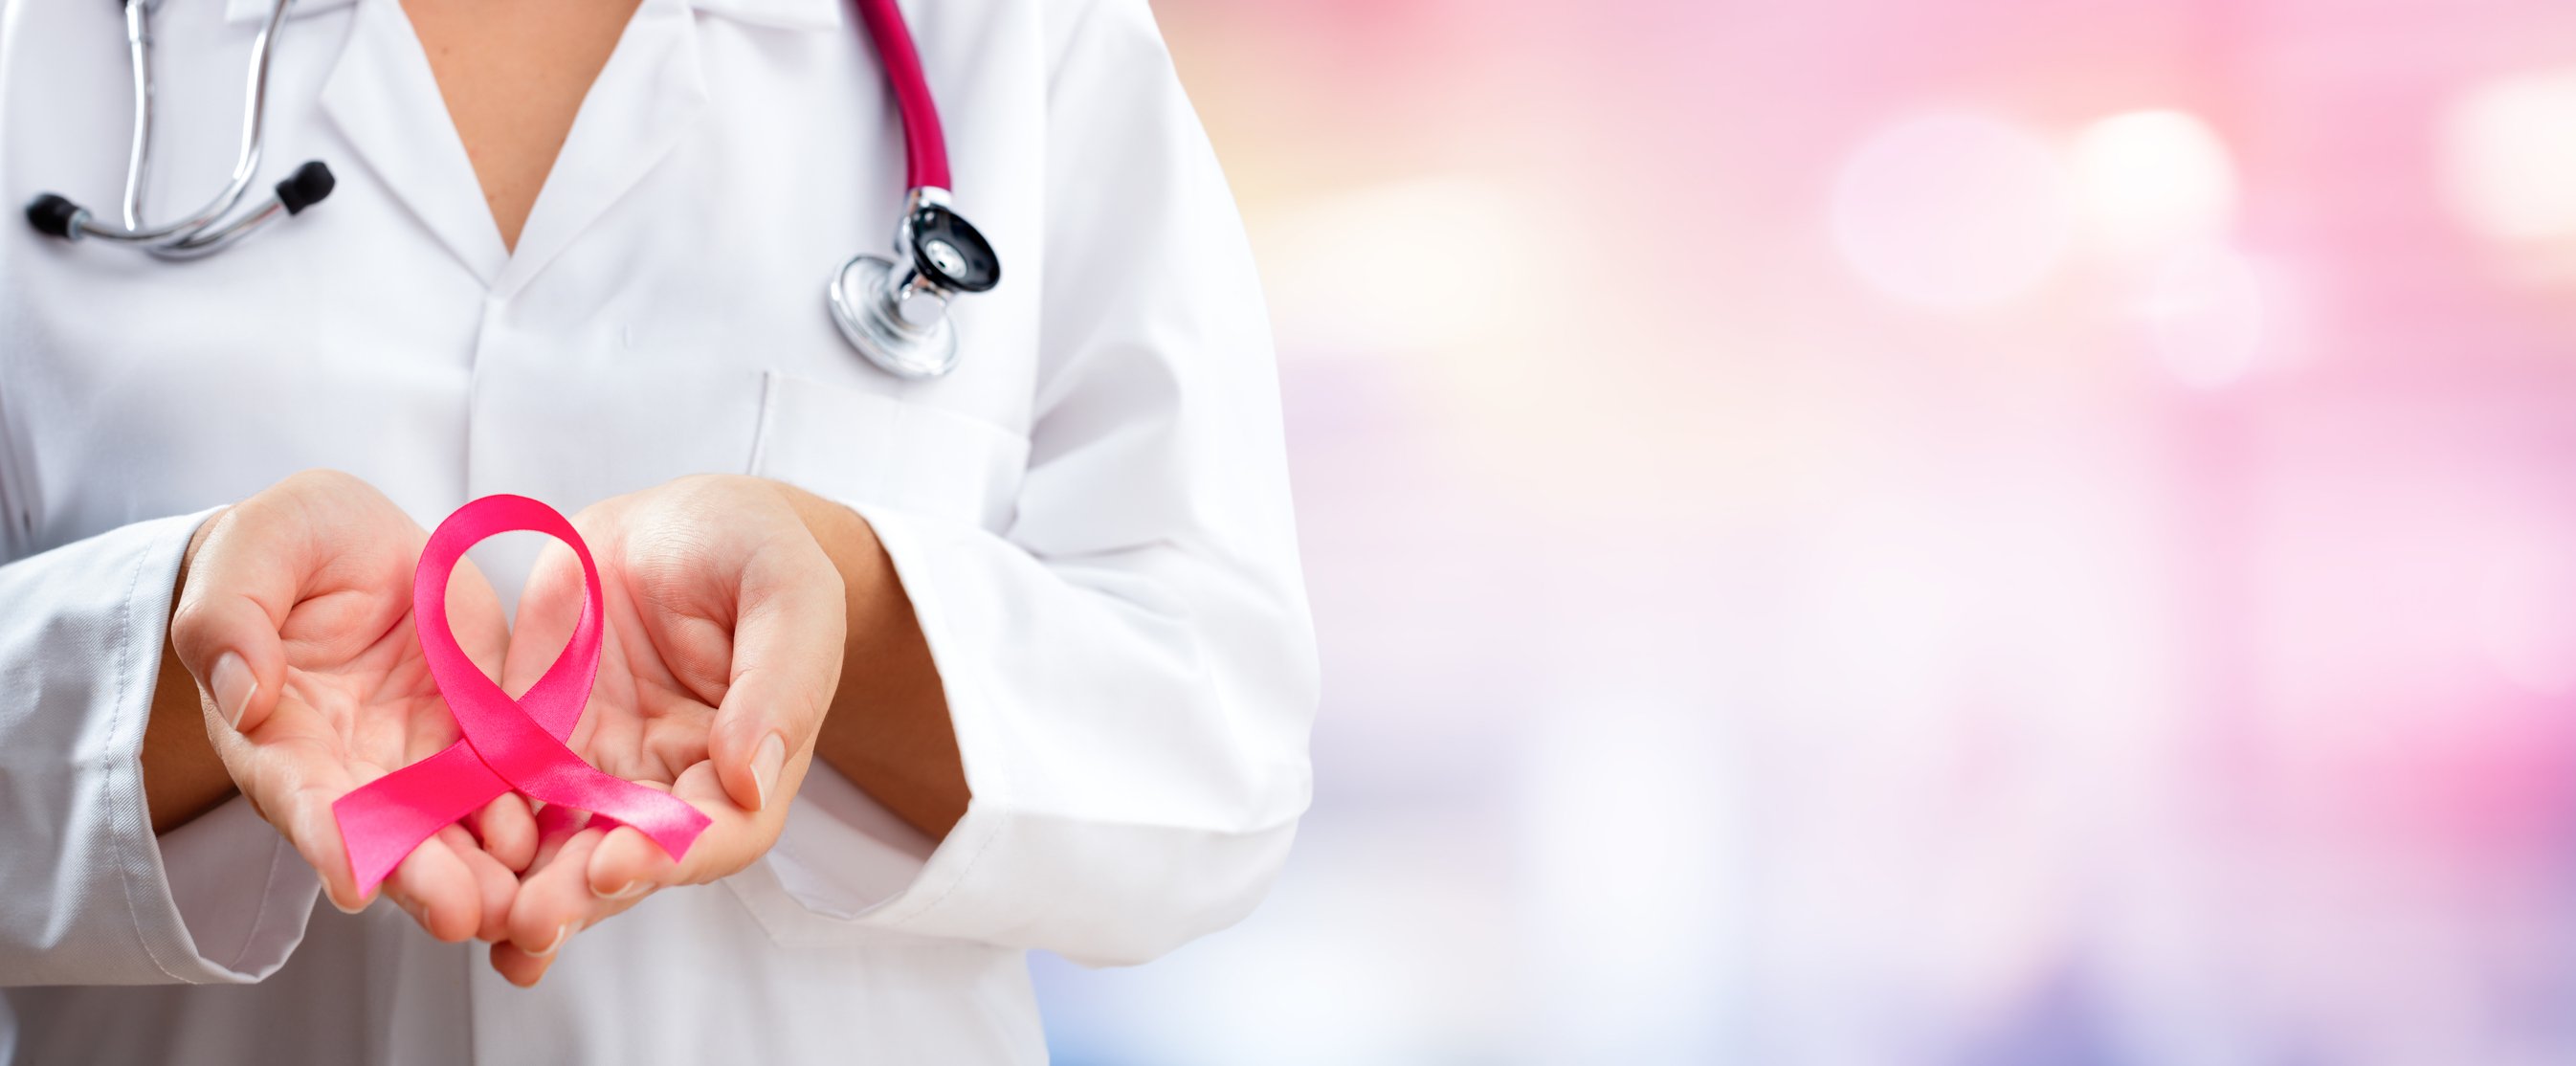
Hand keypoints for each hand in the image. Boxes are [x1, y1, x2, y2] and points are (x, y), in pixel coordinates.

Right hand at [168, 470, 535, 941]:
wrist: (349, 543)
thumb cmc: (281, 549)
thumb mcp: (249, 554)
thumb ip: (229, 619)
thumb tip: (241, 695)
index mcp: (278, 733)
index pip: (300, 794)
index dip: (326, 837)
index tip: (353, 879)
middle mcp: (352, 766)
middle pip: (387, 834)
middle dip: (425, 877)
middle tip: (463, 915)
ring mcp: (422, 756)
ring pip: (455, 825)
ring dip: (486, 868)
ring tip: (520, 901)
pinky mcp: (482, 731)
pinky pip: (512, 777)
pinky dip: (535, 809)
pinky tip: (563, 832)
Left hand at [489, 475, 845, 984]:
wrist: (678, 523)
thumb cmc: (753, 550)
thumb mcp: (788, 591)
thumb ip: (780, 680)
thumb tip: (749, 777)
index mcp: (744, 762)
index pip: (721, 832)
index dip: (673, 853)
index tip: (621, 862)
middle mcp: (669, 783)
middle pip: (629, 857)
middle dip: (581, 893)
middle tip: (534, 917)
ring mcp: (597, 767)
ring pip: (559, 845)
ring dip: (524, 888)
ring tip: (485, 922)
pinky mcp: (533, 738)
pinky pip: (497, 791)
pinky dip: (469, 832)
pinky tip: (432, 861)